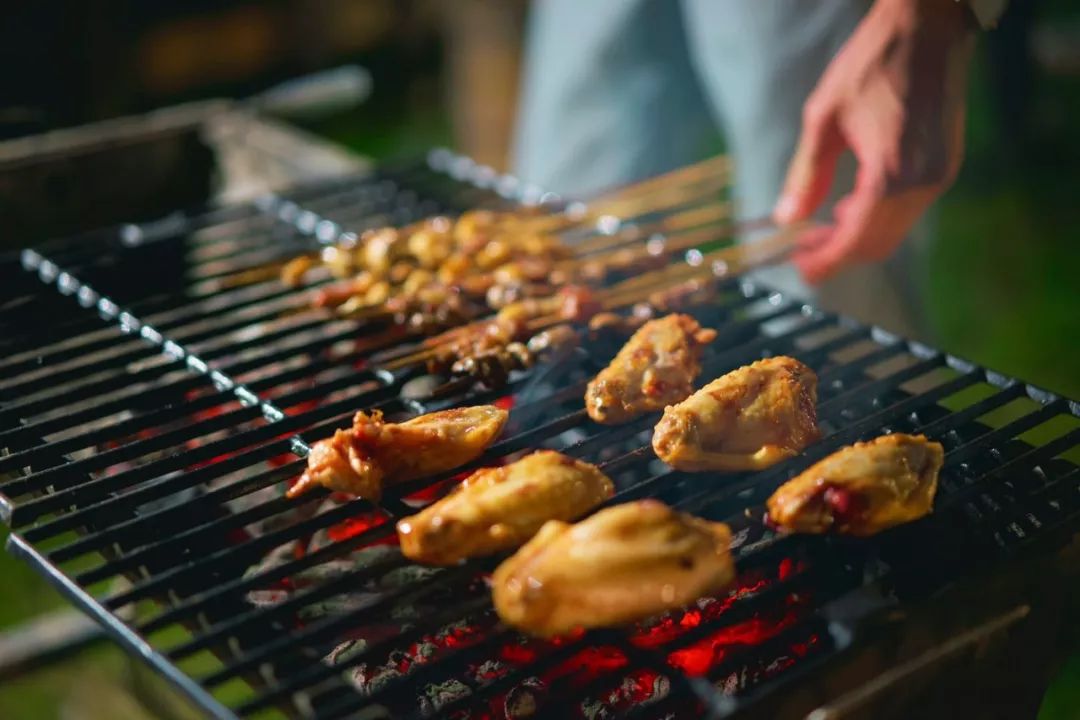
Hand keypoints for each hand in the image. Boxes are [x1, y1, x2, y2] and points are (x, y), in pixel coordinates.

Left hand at [773, 0, 975, 282]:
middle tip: (805, 253)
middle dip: (840, 255)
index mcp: (890, 174)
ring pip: (895, 231)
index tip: (802, 271)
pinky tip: (851, 206)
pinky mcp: (945, 166)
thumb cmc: (871, 65)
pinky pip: (909, 210)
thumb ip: (806, 174)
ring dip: (858, 237)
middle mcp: (922, 182)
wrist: (929, 29)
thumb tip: (785, 218)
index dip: (827, 262)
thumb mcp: (823, 119)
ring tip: (821, 230)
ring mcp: (940, 175)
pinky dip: (879, 218)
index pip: (856, 240)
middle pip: (878, 244)